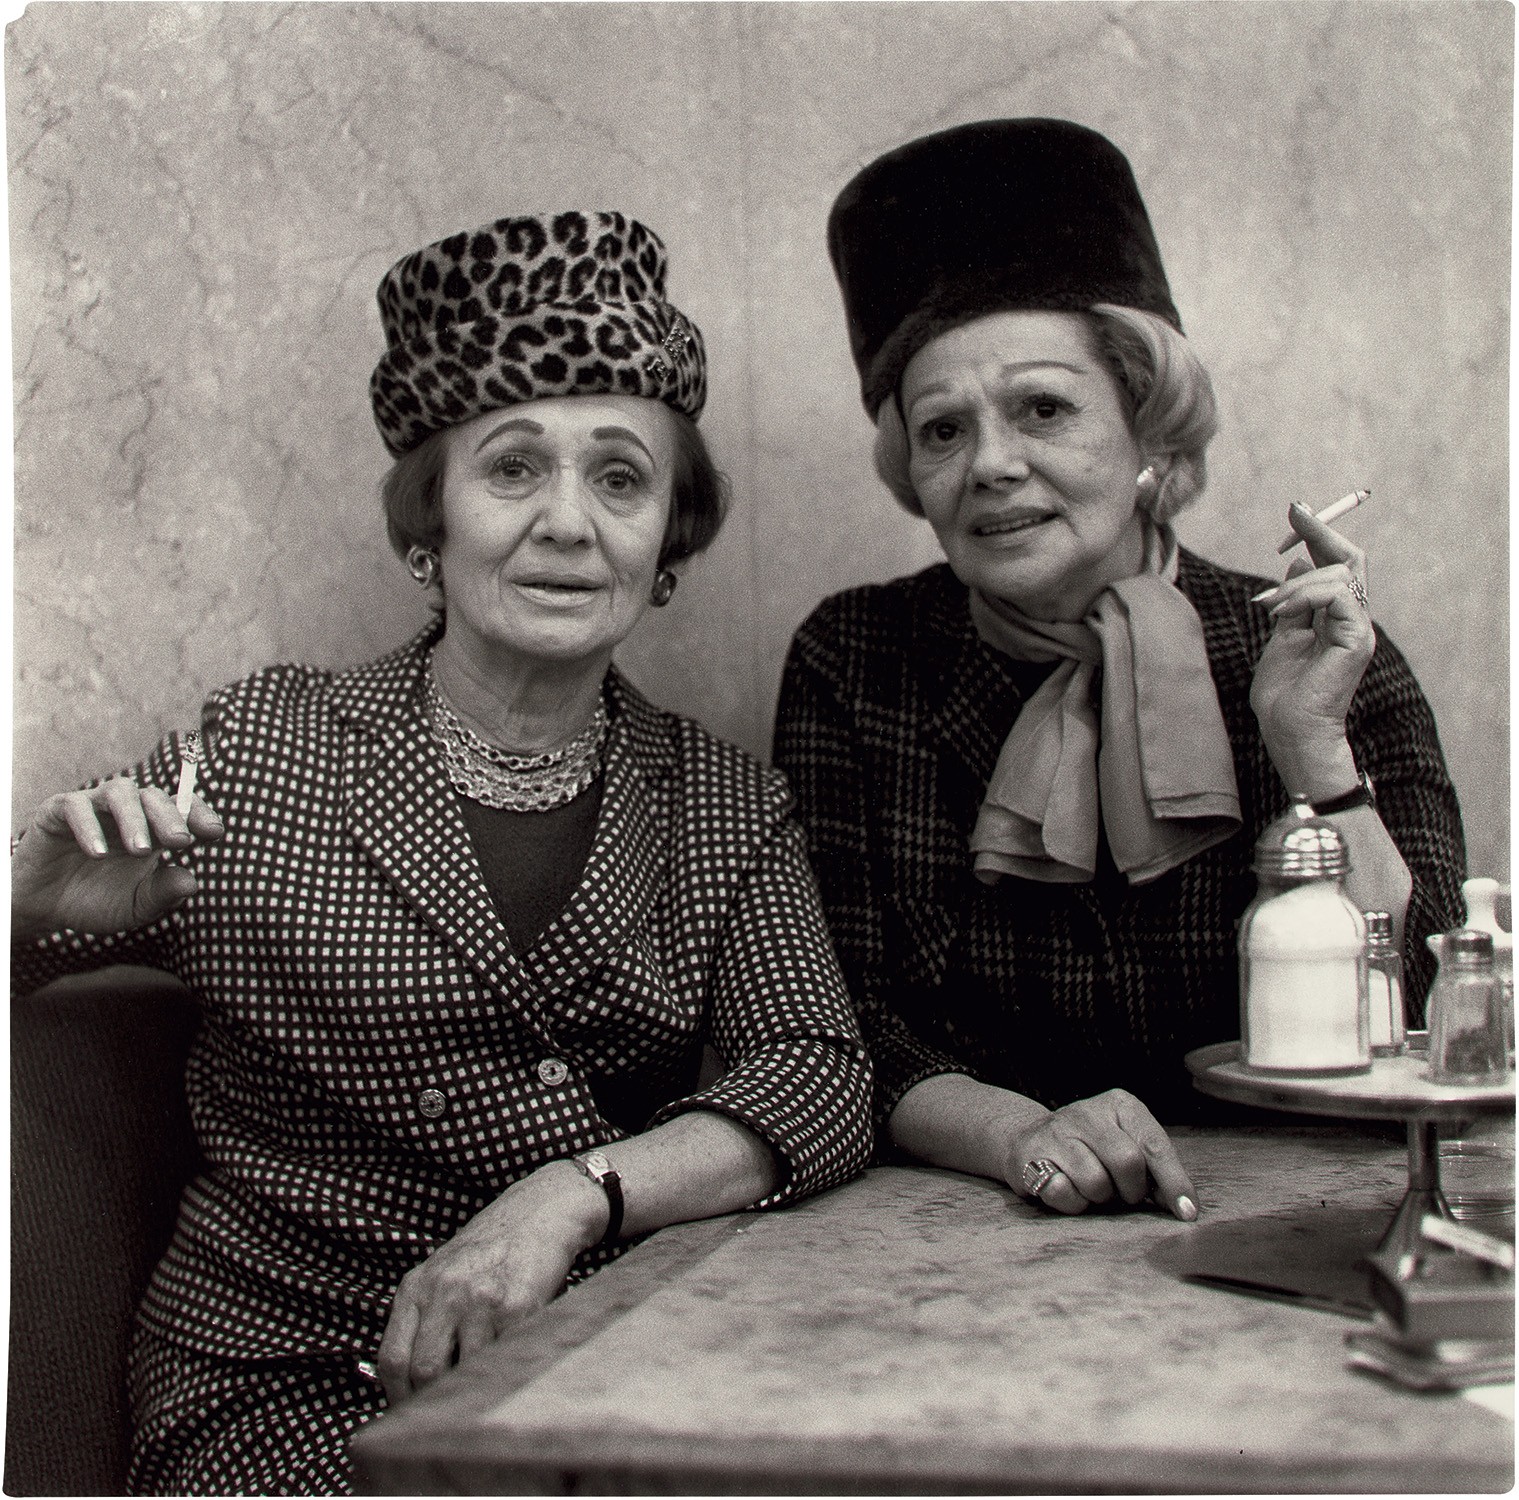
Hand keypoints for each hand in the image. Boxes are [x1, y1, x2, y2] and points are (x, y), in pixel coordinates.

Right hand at [11, 779, 224, 941]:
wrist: (45, 910)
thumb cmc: (97, 902)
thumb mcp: (136, 906)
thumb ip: (163, 894)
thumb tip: (192, 882)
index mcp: (154, 830)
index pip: (183, 809)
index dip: (200, 815)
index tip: (214, 832)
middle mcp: (127, 812)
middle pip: (155, 797)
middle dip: (170, 817)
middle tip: (179, 841)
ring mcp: (94, 807)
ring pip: (120, 791)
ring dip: (134, 818)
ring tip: (139, 849)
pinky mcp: (57, 812)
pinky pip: (76, 806)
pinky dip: (89, 826)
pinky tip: (98, 853)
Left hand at [377, 1161, 605, 1404]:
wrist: (540, 1211)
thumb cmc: (491, 1248)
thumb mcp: (442, 1272)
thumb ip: (423, 1317)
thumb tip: (408, 1382)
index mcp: (417, 1286)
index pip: (392, 1358)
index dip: (397, 1396)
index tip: (409, 1411)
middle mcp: (444, 1291)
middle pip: (423, 1371)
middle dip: (432, 1401)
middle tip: (444, 1411)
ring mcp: (480, 1300)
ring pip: (464, 1371)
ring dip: (472, 1385)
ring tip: (481, 1382)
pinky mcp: (516, 1307)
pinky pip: (501, 1358)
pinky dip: (502, 1369)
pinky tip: (507, 1359)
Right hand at [1002, 1088, 1197, 1220]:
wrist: (1029, 1138)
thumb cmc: (1092, 1149)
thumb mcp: (1128, 1145)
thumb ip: (1156, 1170)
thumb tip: (1184, 1206)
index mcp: (1120, 1105)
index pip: (1155, 1145)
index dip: (1174, 1182)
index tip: (1187, 1212)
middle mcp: (1087, 1112)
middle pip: (1128, 1163)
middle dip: (1130, 1190)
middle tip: (1121, 1192)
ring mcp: (1056, 1131)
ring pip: (1096, 1182)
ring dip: (1099, 1198)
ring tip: (1090, 1185)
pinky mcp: (1030, 1154)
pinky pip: (1064, 1193)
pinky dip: (1072, 1202)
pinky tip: (1066, 1186)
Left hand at [1249, 503, 1374, 794]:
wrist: (1290, 732)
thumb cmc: (1283, 694)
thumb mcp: (1281, 637)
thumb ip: (1293, 604)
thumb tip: (1296, 566)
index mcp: (1336, 617)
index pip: (1337, 564)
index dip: (1319, 535)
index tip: (1296, 512)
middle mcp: (1353, 619)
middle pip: (1350, 558)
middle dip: (1320, 531)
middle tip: (1294, 512)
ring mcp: (1358, 629)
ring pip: (1339, 573)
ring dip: (1295, 583)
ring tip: (1267, 607)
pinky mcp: (1356, 639)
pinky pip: (1337, 595)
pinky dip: (1305, 595)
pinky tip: (1280, 613)